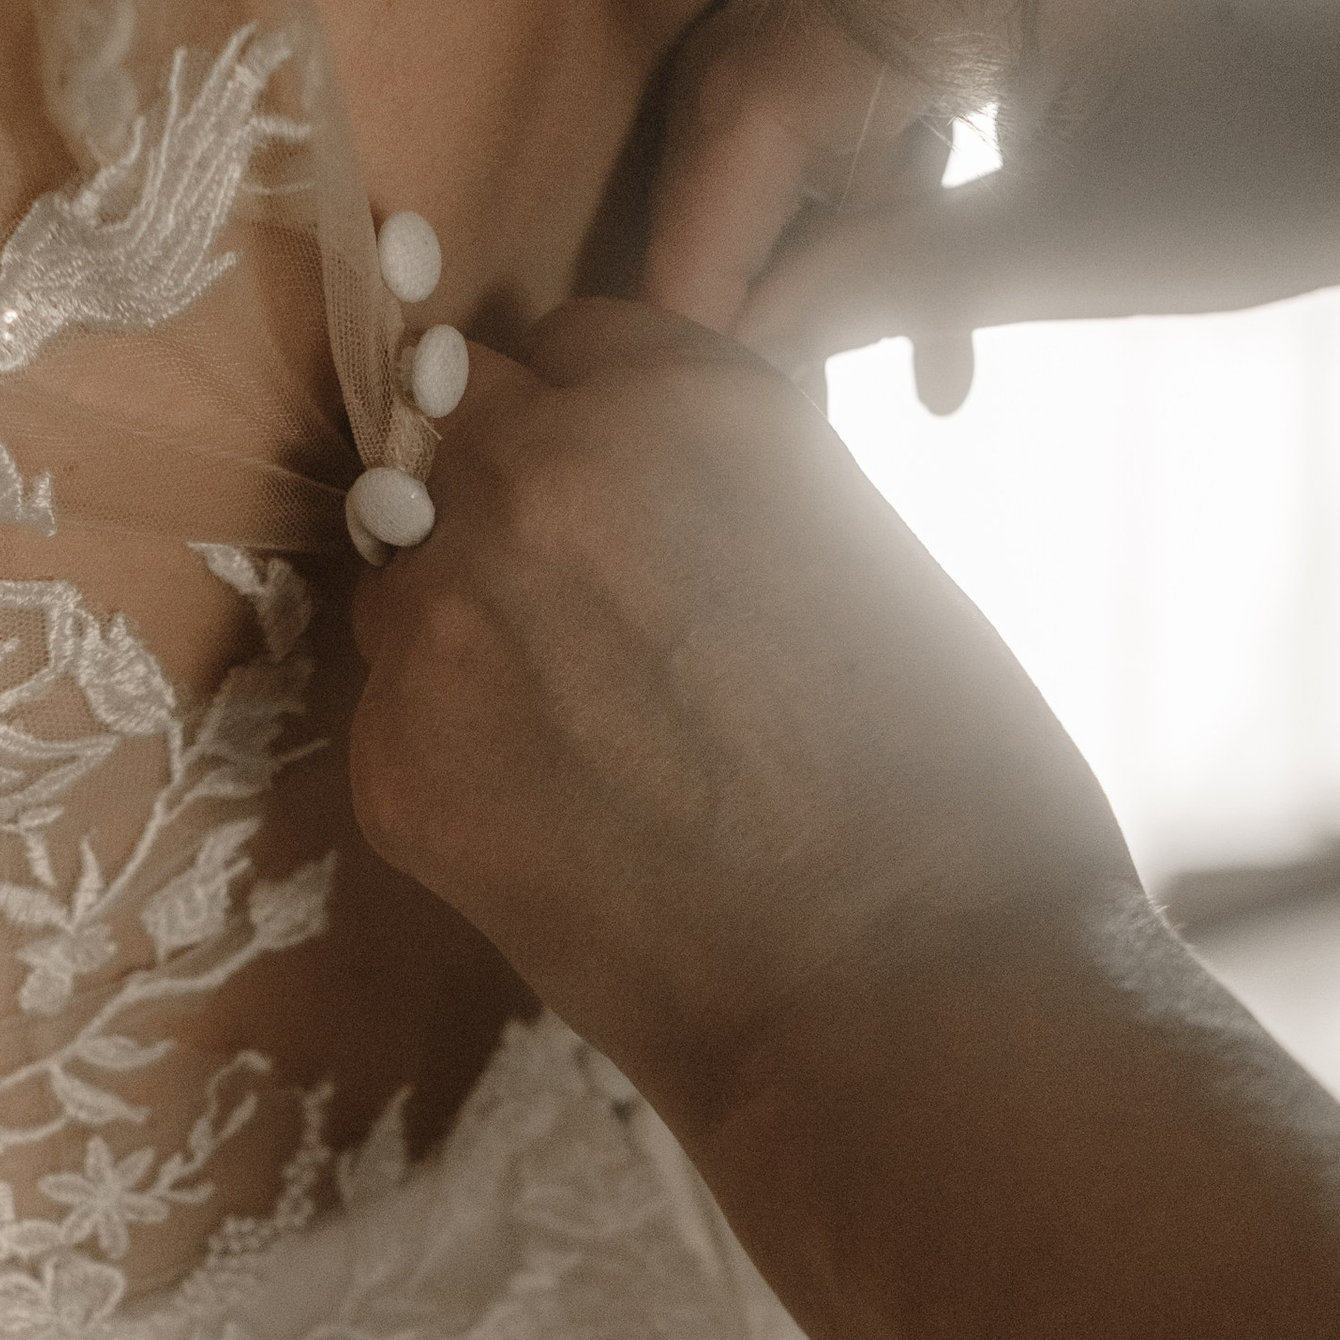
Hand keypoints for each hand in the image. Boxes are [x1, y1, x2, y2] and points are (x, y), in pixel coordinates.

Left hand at [346, 299, 1135, 1158]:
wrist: (907, 997)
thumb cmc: (948, 789)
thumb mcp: (858, 553)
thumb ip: (719, 488)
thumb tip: (632, 499)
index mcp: (681, 399)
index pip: (571, 341)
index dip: (601, 423)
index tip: (636, 503)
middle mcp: (539, 478)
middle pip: (453, 429)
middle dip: (512, 503)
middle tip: (593, 622)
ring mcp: (447, 623)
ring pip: (404, 581)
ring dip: (468, 630)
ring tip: (595, 745)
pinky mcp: (392, 765)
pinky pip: (396, 720)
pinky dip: (458, 762)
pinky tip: (569, 832)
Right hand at [642, 0, 1339, 387]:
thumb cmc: (1299, 150)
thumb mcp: (1075, 244)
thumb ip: (883, 282)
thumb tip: (731, 351)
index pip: (754, 102)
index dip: (699, 257)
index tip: (656, 391)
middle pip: (759, 93)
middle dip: (744, 259)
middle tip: (719, 412)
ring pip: (817, 107)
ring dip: (826, 258)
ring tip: (831, 412)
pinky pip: (890, 92)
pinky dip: (898, 217)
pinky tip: (933, 368)